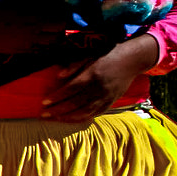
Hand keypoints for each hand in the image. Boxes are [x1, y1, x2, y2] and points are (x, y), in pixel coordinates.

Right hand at [0, 2, 68, 57]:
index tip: (60, 12)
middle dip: (60, 30)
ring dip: (54, 39)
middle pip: (59, 36)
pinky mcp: (21, 52)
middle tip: (56, 23)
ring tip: (50, 32)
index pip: (59, 23)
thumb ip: (31, 7)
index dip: (62, 18)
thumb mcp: (13, 6)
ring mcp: (28, 45)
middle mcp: (33, 35)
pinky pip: (40, 51)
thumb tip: (46, 2)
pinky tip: (39, 40)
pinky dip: (44, 47)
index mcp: (32, 21)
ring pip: (51, 46)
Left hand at [42, 34, 158, 120]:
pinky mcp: (111, 102)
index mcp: (92, 74)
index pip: (71, 89)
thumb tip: (58, 76)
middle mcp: (99, 87)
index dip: (57, 96)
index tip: (44, 102)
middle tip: (44, 114)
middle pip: (75, 102)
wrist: (132, 60)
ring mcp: (106, 96)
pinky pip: (95, 113)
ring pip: (85, 111)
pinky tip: (71, 119)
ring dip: (68, 117)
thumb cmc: (108, 55)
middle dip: (58, 110)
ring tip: (54, 119)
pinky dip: (82, 118)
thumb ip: (74, 66)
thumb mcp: (90, 55)